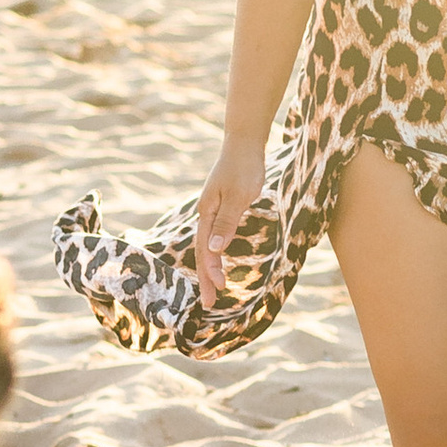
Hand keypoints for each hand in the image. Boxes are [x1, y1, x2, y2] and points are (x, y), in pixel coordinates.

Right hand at [192, 134, 266, 306]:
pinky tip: (220, 259)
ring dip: (210, 267)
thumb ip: (226, 223)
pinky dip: (216, 252)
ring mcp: (213, 210)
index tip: (218, 291)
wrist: (243, 143)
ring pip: (208, 245)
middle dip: (206, 278)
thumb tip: (214, 250)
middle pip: (203, 251)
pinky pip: (215, 235)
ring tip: (214, 287)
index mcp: (207, 213)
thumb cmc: (243, 167)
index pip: (206, 249)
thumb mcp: (238, 196)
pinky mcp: (222, 206)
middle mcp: (206, 214)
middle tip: (210, 303)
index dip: (210, 271)